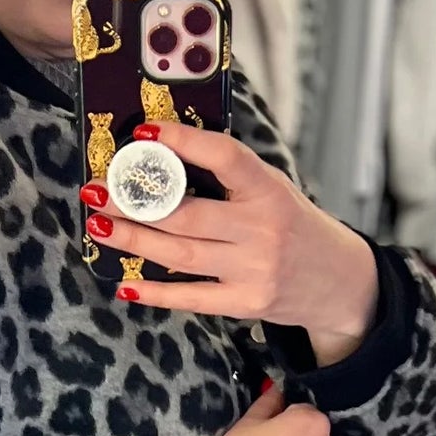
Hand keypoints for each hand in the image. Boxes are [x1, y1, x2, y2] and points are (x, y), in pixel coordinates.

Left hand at [84, 123, 377, 364]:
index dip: (184, 142)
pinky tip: (126, 284)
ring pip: (180, 254)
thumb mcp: (273, 190)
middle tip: (96, 190)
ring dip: (133, 239)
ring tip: (98, 226)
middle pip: (186, 214)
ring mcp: (254, 270)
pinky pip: (191, 298)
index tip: (145, 132)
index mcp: (269, 189)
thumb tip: (162, 155)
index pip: (224, 157)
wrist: (339, 282)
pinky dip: (155, 292)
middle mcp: (262, 229)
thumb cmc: (294, 226)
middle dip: (134, 202)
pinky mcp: (246, 304)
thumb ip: (230, 177)